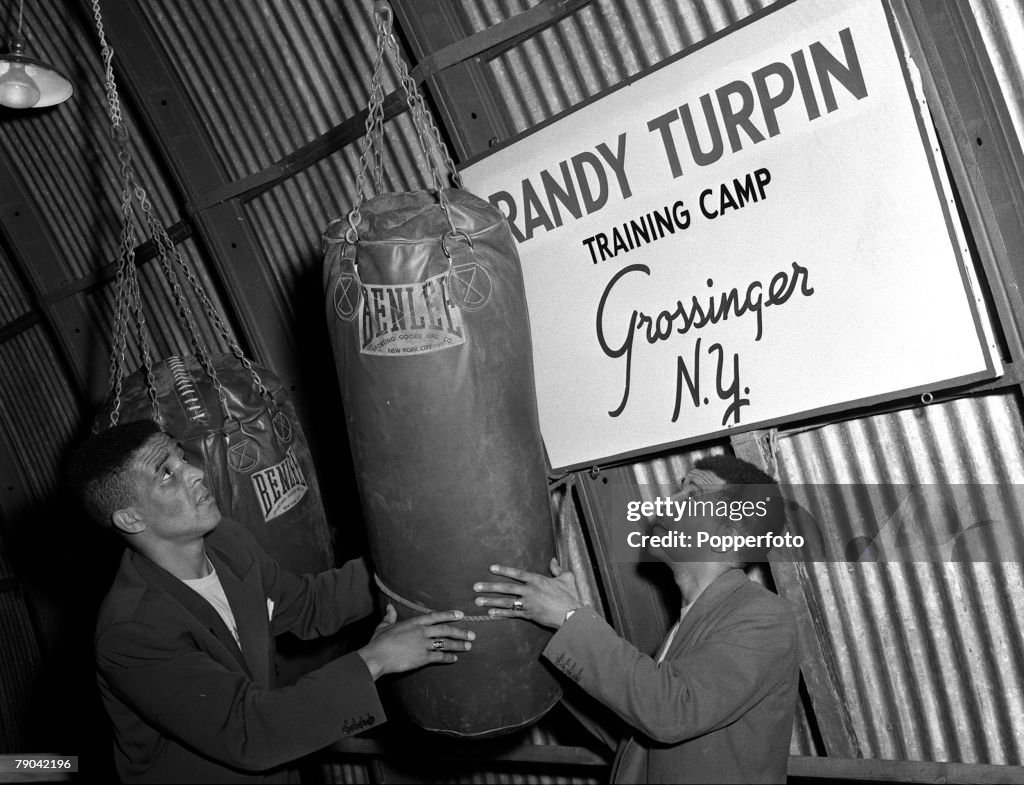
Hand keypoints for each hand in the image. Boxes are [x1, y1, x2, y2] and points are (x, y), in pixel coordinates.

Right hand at [357, 604, 474, 679]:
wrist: (377, 657)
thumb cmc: (379, 642)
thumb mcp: (384, 626)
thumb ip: (390, 616)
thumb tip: (389, 607)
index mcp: (414, 622)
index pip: (436, 616)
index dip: (449, 614)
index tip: (461, 614)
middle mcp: (421, 632)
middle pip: (446, 630)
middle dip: (460, 631)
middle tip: (472, 634)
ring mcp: (423, 645)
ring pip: (446, 643)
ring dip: (458, 645)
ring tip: (468, 646)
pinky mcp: (423, 658)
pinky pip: (439, 657)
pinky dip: (448, 658)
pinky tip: (454, 659)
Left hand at [473, 558, 581, 628]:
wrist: (571, 615)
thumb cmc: (570, 596)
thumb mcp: (567, 578)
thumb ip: (558, 569)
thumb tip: (553, 560)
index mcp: (537, 580)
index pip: (517, 573)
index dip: (504, 570)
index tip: (491, 568)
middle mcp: (530, 591)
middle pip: (506, 588)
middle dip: (490, 587)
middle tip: (476, 587)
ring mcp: (528, 603)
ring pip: (506, 601)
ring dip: (491, 601)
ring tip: (478, 601)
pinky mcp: (529, 615)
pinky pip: (512, 614)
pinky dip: (501, 613)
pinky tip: (490, 613)